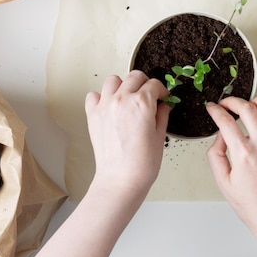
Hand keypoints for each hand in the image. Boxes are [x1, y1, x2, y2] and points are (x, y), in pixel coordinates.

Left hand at [85, 70, 170, 194]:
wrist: (121, 180)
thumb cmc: (142, 164)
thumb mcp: (159, 136)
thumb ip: (161, 115)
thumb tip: (163, 105)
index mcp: (142, 103)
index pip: (154, 84)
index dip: (161, 90)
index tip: (162, 97)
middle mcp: (122, 100)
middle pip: (135, 76)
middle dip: (144, 83)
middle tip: (148, 94)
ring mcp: (105, 106)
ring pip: (113, 80)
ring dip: (123, 85)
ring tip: (128, 97)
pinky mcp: (93, 116)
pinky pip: (93, 95)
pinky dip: (101, 97)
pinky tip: (110, 106)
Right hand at [205, 96, 256, 237]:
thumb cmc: (252, 205)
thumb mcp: (223, 182)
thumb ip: (216, 155)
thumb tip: (220, 136)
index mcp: (243, 154)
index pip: (226, 121)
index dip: (216, 110)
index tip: (213, 108)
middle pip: (248, 109)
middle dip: (233, 101)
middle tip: (228, 104)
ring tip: (253, 104)